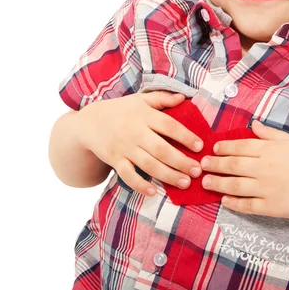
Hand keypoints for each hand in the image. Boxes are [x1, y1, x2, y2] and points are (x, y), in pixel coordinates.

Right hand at [78, 91, 203, 195]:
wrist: (88, 122)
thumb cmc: (120, 110)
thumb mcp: (140, 100)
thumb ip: (162, 98)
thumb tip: (184, 98)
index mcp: (145, 115)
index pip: (169, 126)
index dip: (186, 136)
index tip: (200, 146)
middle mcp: (135, 132)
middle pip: (162, 149)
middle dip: (181, 161)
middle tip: (197, 171)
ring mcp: (124, 148)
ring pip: (149, 165)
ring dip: (168, 175)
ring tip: (185, 183)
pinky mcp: (114, 161)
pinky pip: (128, 175)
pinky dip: (140, 185)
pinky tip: (154, 192)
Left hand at [200, 120, 288, 218]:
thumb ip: (271, 134)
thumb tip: (254, 125)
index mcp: (269, 150)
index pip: (240, 146)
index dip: (224, 147)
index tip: (214, 148)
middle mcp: (264, 168)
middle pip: (232, 165)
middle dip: (215, 164)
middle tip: (202, 164)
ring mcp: (266, 188)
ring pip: (234, 185)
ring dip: (218, 183)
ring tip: (206, 182)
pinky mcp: (271, 207)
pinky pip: (247, 205)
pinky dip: (233, 203)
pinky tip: (224, 201)